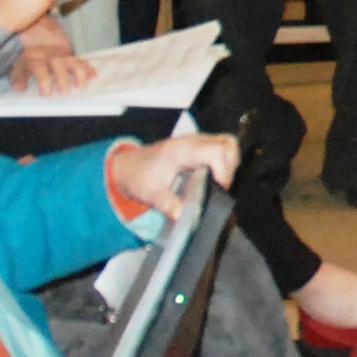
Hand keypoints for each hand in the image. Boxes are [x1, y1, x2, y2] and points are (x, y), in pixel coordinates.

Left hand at [12, 19, 96, 94]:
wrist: (34, 25)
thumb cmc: (25, 49)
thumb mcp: (17, 61)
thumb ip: (18, 75)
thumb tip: (19, 88)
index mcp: (36, 58)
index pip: (40, 69)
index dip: (44, 80)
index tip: (47, 93)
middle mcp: (50, 56)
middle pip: (58, 65)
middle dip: (62, 78)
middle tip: (65, 91)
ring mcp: (61, 54)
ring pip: (72, 62)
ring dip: (78, 73)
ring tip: (80, 84)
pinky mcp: (69, 53)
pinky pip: (79, 61)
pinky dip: (87, 68)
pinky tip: (94, 75)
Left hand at [109, 129, 235, 222]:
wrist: (126, 166)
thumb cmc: (138, 177)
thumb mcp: (150, 194)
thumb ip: (167, 204)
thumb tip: (182, 216)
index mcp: (181, 150)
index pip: (216, 152)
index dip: (224, 171)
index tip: (220, 189)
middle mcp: (192, 140)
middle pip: (227, 145)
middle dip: (229, 168)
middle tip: (220, 188)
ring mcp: (197, 140)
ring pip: (227, 143)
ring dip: (230, 162)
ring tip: (219, 183)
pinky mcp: (199, 144)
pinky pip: (222, 146)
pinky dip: (226, 160)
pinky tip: (215, 177)